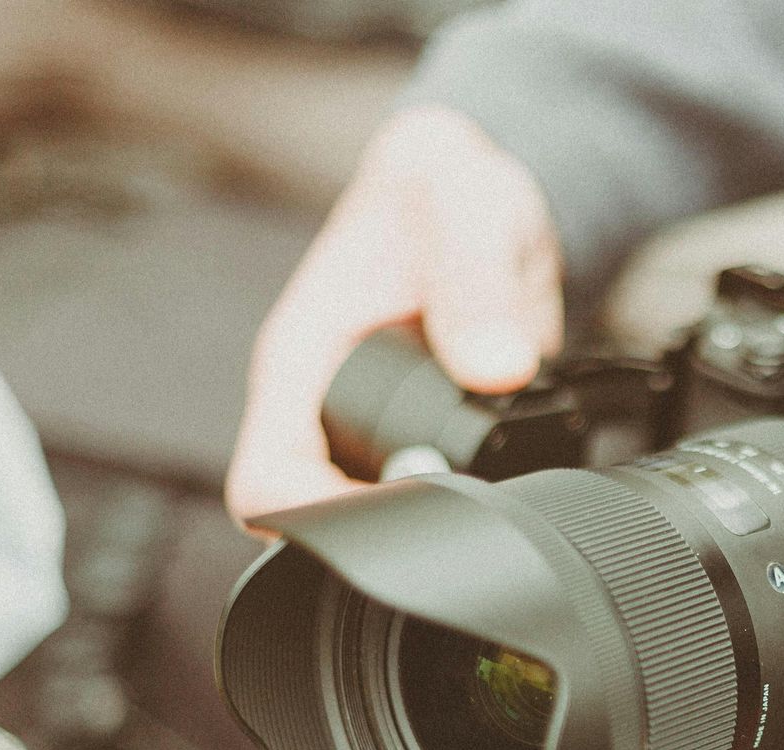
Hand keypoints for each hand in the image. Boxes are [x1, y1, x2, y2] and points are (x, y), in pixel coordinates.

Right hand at [226, 106, 562, 527]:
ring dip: (435, 519)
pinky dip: (476, 500)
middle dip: (388, 533)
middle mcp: (328, 408)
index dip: (316, 524)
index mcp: (304, 359)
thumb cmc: (446, 183)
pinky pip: (438, 495)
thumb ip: (474, 275)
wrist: (480, 189)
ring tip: (495, 496)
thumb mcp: (461, 197)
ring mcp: (375, 432)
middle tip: (464, 518)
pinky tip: (517, 480)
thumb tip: (495, 368)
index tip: (393, 525)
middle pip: (322, 521)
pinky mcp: (428, 440)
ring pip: (383, 518)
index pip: (266, 483)